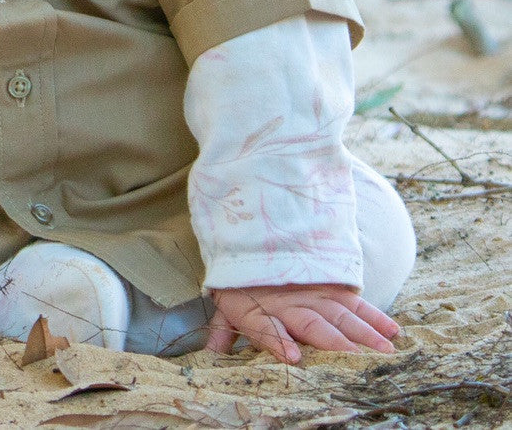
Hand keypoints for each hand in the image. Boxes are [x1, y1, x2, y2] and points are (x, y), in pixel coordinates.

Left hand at [207, 284, 399, 364]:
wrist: (252, 237)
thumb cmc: (242, 282)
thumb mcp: (226, 304)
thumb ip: (223, 331)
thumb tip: (210, 355)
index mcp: (261, 309)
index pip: (268, 327)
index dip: (279, 341)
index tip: (293, 357)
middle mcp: (291, 302)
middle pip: (314, 325)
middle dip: (336, 345)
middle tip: (359, 365)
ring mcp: (314, 293)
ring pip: (341, 315)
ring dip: (364, 334)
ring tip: (384, 353)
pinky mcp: (330, 286)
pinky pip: (355, 301)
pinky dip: (374, 315)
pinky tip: (392, 330)